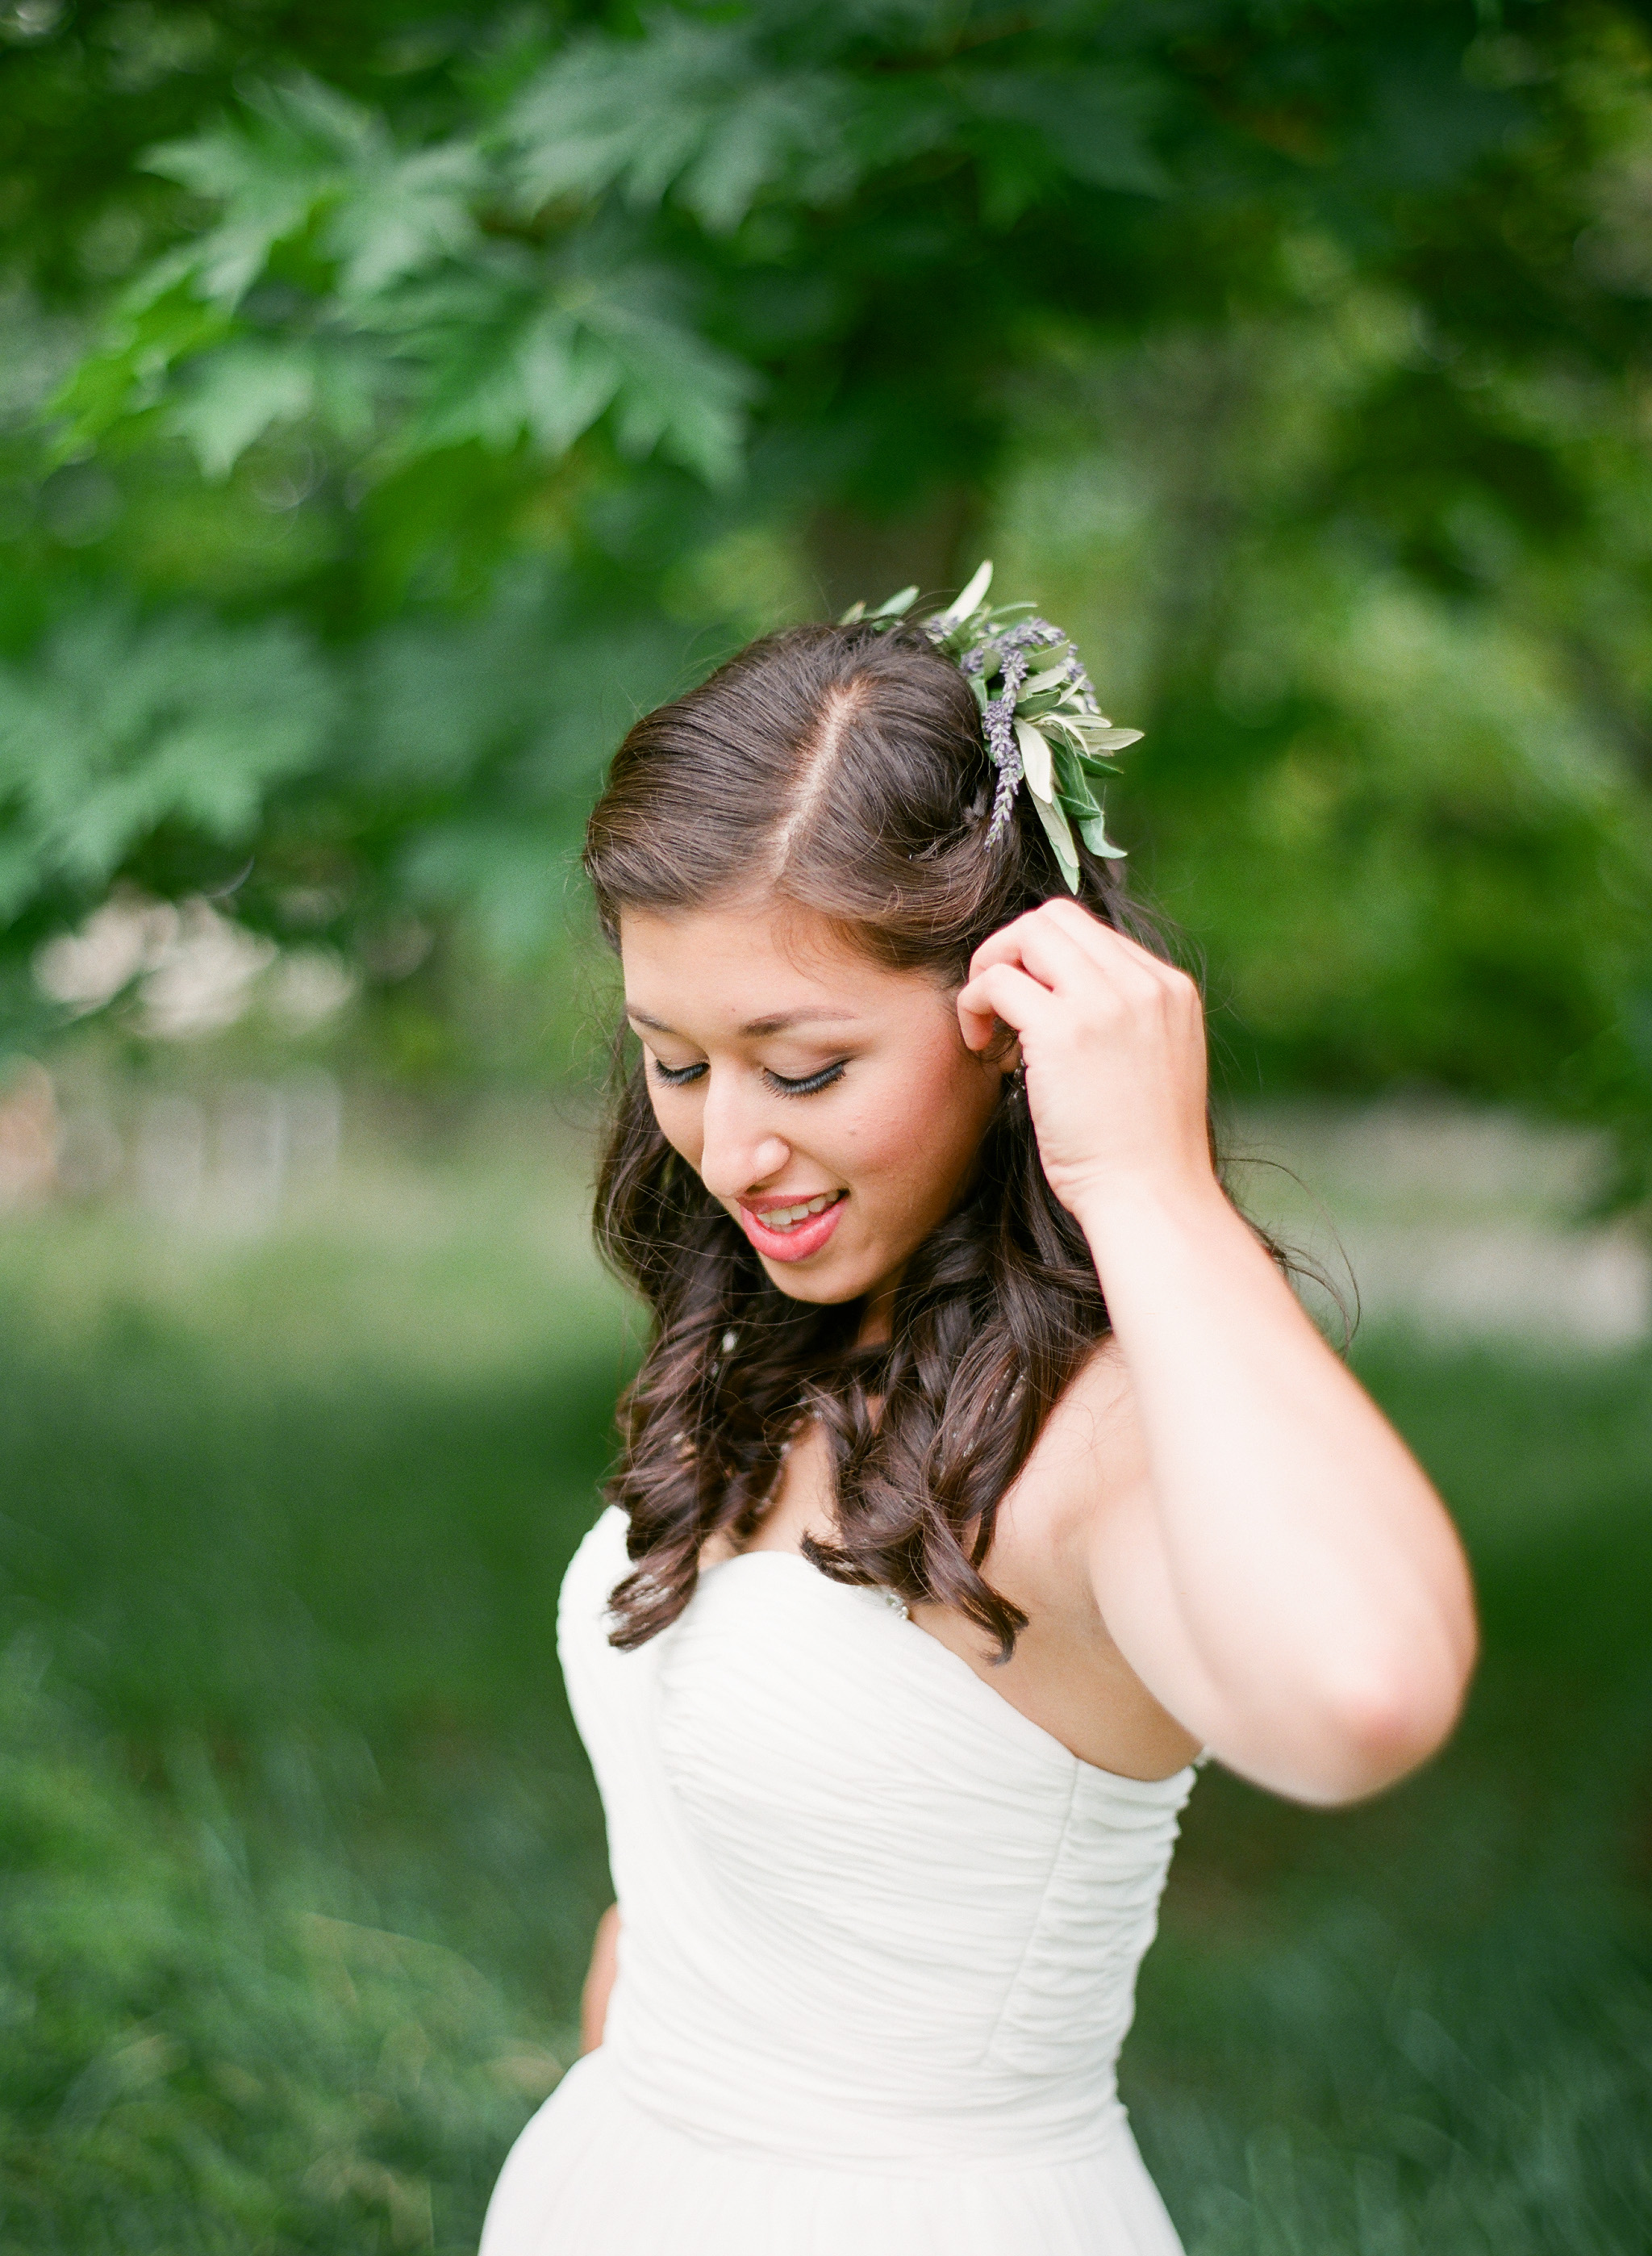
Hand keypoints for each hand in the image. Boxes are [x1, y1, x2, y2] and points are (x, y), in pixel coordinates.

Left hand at [956, 899, 1214, 1226]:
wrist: (1152, 1197)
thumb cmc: (1142, 1152)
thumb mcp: (1152, 1065)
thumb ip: (1120, 1021)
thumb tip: (1055, 1000)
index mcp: (1169, 990)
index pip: (1091, 933)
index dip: (1045, 963)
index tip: (1029, 1012)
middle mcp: (1144, 984)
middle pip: (1056, 917)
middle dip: (1012, 952)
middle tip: (997, 1008)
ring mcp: (1107, 1003)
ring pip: (1027, 933)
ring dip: (990, 970)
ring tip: (987, 1027)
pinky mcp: (1065, 1031)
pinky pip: (998, 981)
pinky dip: (975, 1005)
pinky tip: (983, 1050)